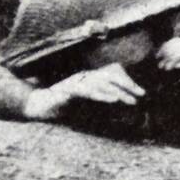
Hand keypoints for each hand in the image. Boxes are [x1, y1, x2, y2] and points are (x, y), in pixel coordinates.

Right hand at [23, 62, 143, 120]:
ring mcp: (75, 82)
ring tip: (131, 100)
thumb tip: (119, 105)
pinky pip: (87, 92)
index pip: (112, 74)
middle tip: (141, 95)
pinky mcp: (68, 91)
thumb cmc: (61, 106)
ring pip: (101, 83)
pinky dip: (101, 95)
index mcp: (89, 77)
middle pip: (110, 76)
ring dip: (118, 92)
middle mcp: (84, 76)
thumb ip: (100, 102)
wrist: (37, 105)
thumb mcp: (85, 104)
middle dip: (127, 85)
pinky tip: (112, 100)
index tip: (141, 92)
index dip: (127, 81)